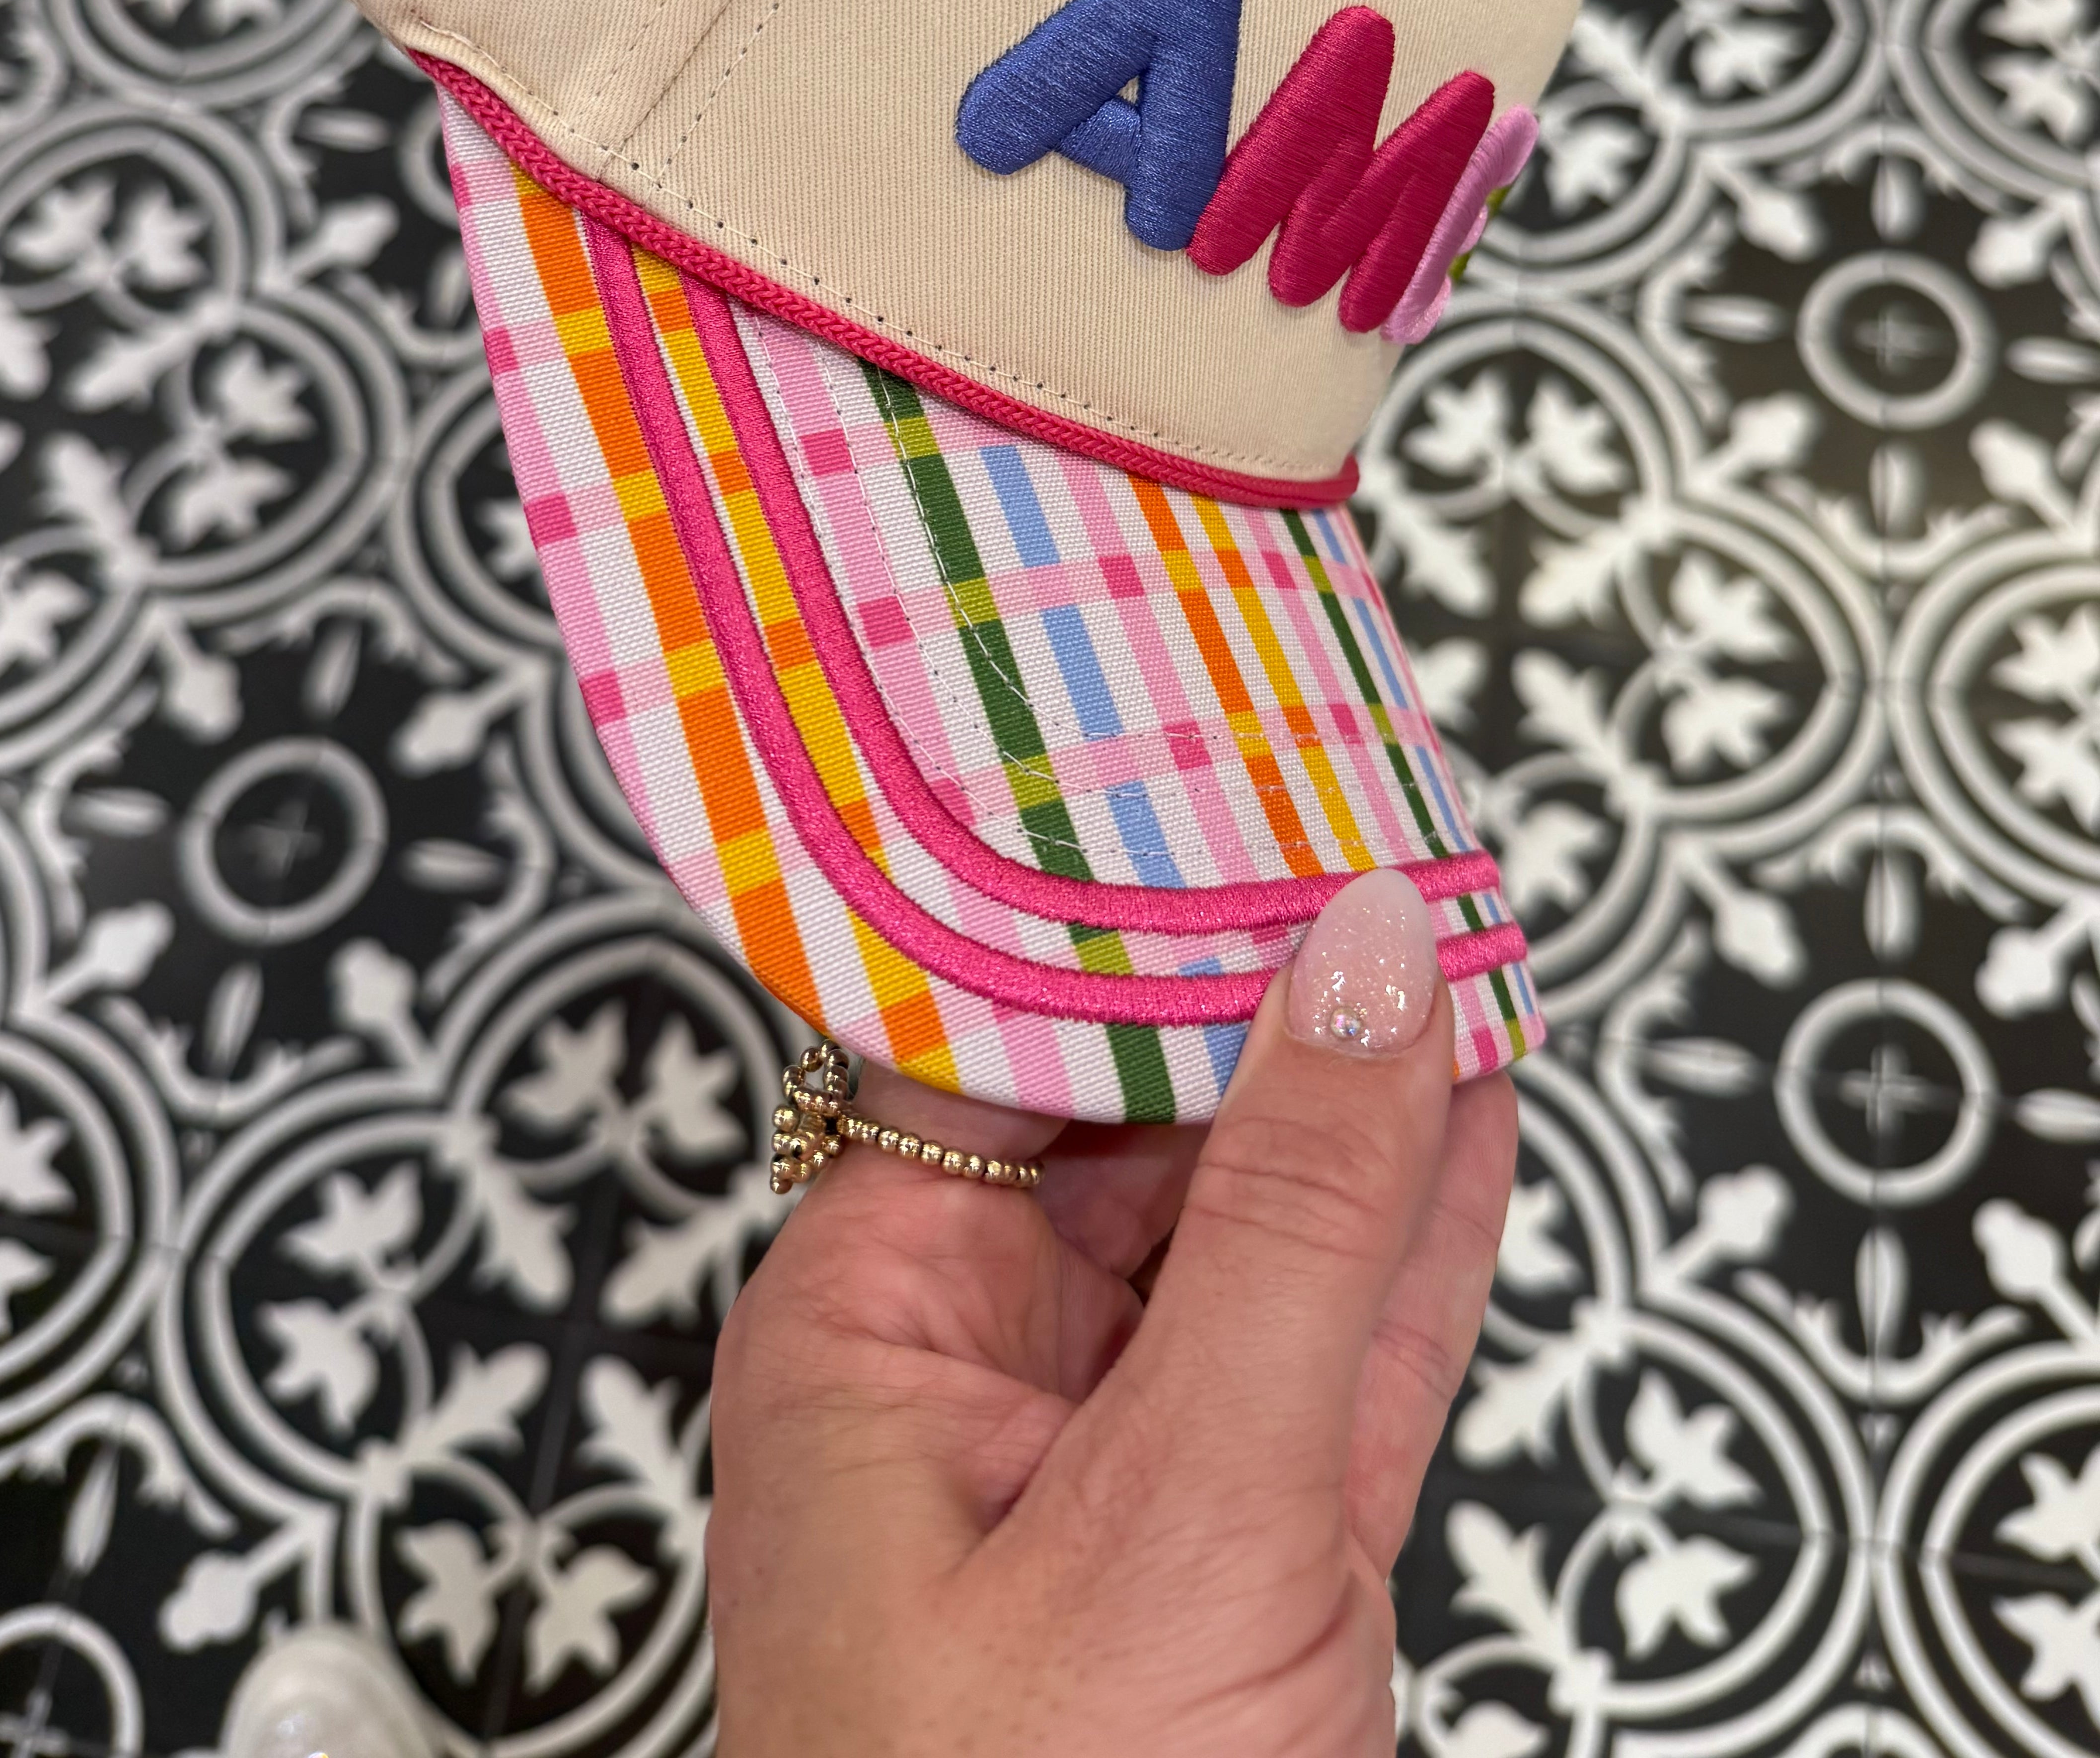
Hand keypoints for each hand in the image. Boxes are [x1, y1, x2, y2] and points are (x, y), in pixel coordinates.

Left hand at [706, 869, 1518, 1756]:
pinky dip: (1418, 1232)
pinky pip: (1344, 1350)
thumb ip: (1290, 1227)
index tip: (1216, 796)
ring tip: (1443, 921)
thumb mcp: (1171, 1504)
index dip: (1105, 917)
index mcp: (875, 1334)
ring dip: (1359, 1094)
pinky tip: (1475, 1104)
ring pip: (1259, 1232)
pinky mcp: (1250, 1555)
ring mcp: (1125, 1470)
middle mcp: (985, 1379)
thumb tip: (1368, 963)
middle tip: (1360, 818)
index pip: (986, 1048)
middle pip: (1129, 1124)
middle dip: (1249, 984)